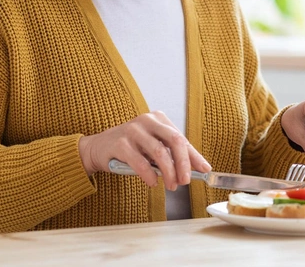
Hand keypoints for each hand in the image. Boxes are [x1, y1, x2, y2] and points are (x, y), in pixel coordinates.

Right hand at [78, 111, 210, 189]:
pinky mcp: (120, 143)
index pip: (181, 138)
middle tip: (186, 181)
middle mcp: (147, 120)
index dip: (194, 156)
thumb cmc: (131, 148)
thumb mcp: (153, 147)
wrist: (99, 147)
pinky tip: (152, 183)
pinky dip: (149, 174)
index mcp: (159, 119)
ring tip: (171, 186)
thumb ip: (172, 155)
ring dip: (168, 172)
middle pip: (174, 141)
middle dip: (183, 163)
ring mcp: (133, 130)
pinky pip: (139, 161)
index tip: (205, 170)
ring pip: (159, 152)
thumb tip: (196, 169)